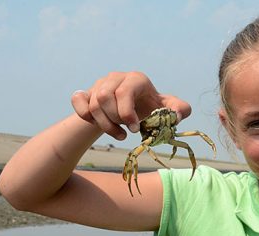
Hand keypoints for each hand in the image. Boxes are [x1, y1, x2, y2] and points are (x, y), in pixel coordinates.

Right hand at [71, 71, 190, 139]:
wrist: (130, 110)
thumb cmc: (150, 108)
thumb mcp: (166, 109)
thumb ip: (180, 109)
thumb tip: (179, 115)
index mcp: (136, 79)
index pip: (124, 92)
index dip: (127, 113)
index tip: (135, 130)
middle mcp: (116, 78)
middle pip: (104, 98)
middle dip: (115, 120)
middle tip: (126, 132)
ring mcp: (99, 84)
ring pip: (93, 104)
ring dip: (104, 125)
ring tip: (118, 134)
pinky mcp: (86, 92)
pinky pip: (78, 102)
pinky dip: (86, 116)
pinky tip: (97, 124)